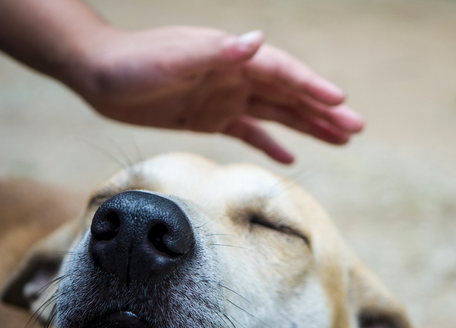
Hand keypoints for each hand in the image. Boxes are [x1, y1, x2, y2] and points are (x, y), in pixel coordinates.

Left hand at [68, 26, 363, 162]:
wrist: (99, 75)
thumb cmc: (132, 63)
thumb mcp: (174, 58)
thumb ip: (217, 53)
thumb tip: (257, 41)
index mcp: (232, 58)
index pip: (283, 73)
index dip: (313, 87)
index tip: (341, 103)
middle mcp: (236, 76)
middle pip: (289, 95)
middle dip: (323, 111)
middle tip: (357, 128)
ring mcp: (226, 97)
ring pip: (277, 114)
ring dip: (308, 126)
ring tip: (340, 141)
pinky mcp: (212, 118)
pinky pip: (250, 132)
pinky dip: (271, 144)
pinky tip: (290, 158)